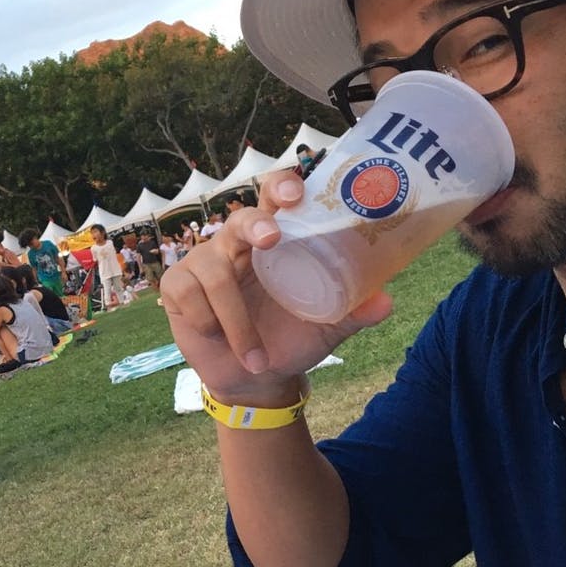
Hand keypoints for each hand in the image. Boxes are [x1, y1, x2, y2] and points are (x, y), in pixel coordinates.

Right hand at [160, 171, 393, 406]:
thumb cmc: (290, 339)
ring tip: (255, 356)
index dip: (281, 186)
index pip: (274, 198)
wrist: (254, 380)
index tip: (294, 193)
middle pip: (238, 218)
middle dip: (254, 225)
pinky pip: (190, 295)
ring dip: (238, 322)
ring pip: (216, 274)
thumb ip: (354, 313)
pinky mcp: (179, 286)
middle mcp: (238, 244)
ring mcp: (204, 262)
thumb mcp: (325, 328)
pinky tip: (220, 340)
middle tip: (271, 239)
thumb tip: (386, 302)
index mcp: (276, 241)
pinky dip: (210, 323)